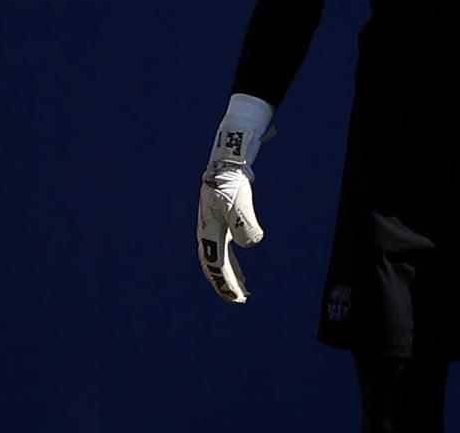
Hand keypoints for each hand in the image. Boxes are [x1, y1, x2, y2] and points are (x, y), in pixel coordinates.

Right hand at [197, 93, 274, 303]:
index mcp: (208, 233)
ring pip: (219, 258)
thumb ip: (244, 224)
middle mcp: (207, 233)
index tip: (238, 298)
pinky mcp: (222, 220)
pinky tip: (242, 266)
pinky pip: (226, 247)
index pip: (215, 266)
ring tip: (241, 288)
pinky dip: (233, 260)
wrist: (228, 160)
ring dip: (229, 273)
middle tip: (239, 299)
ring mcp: (213, 227)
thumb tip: (251, 244)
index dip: (225, 284)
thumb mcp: (238, 202)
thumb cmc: (231, 181)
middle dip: (225, 283)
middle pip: (214, 266)